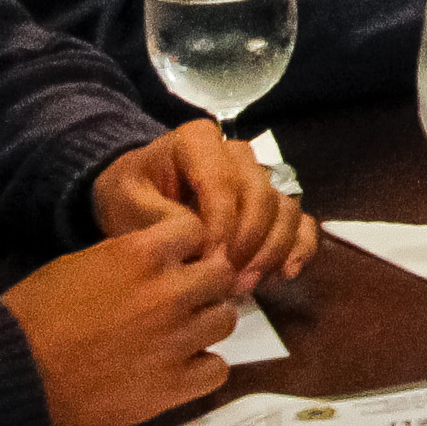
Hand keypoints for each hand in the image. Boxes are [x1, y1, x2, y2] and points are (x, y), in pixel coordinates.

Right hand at [1, 212, 238, 425]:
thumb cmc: (33, 319)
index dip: (187, 246)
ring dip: (204, 326)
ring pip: (225, 320)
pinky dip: (201, 369)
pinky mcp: (173, 385)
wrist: (11, 376)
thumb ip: (127, 257)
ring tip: (176, 336)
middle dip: (202, 285)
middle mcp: (168, 293)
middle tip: (179, 301)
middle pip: (221, 275)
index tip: (177, 260)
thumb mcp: (76, 266)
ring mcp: (175, 340)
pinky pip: (217, 369)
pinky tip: (178, 369)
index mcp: (141, 256)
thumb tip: (159, 257)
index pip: (196, 230)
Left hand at [91, 120, 315, 288]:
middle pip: (261, 194)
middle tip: (227, 279)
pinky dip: (298, 247)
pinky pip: (300, 221)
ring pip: (285, 208)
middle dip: (248, 241)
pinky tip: (284, 274)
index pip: (223, 181)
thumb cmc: (128, 195)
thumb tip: (203, 241)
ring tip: (245, 285)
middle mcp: (237, 153)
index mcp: (199, 141)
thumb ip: (161, 217)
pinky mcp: (272, 204)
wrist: (134, 197)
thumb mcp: (126, 201)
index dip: (221, 223)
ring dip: (271, 250)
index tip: (206, 260)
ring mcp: (259, 177)